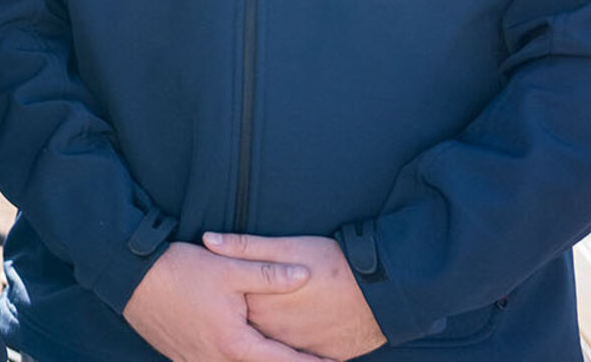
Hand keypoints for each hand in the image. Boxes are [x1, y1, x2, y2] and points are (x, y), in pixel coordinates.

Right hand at [122, 242, 324, 360]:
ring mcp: (195, 361)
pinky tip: (235, 352)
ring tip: (275, 354)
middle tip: (313, 358)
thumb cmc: (176, 270)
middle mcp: (215, 360)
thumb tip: (305, 276)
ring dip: (255, 361)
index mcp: (234, 343)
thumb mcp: (227, 268)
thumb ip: (269, 273)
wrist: (126, 276)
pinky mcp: (180, 356)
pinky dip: (230, 361)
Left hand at [205, 233, 386, 359]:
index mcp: (261, 305)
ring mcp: (297, 347)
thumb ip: (244, 247)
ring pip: (270, 341)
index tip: (217, 289)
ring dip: (264, 331)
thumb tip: (207, 241)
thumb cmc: (334, 265)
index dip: (223, 295)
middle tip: (240, 304)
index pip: (228, 304)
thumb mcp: (287, 246)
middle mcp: (275, 331)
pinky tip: (292, 328)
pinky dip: (290, 342)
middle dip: (242, 316)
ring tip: (268, 317)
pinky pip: (296, 353)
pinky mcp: (318, 355)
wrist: (383, 292)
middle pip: (247, 326)